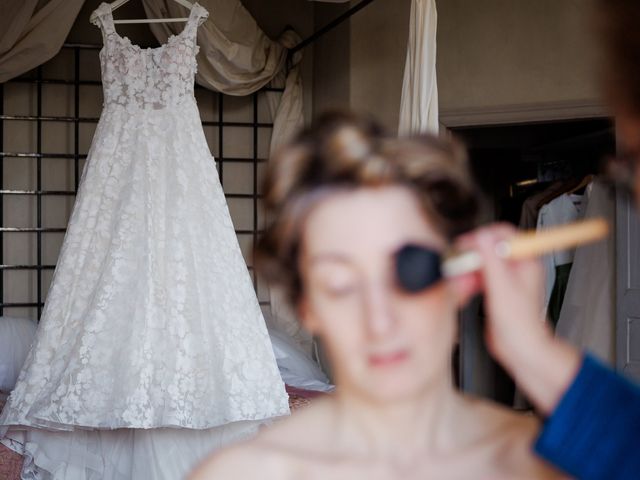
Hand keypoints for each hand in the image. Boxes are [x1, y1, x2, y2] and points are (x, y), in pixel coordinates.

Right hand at [454, 223, 580, 414]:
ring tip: (461, 278)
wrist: (521, 350)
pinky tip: (465, 290)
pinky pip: (478, 276)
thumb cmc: (520, 325)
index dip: (482, 237)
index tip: (466, 245)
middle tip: (459, 263)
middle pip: (489, 247)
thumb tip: (482, 236)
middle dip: (472, 255)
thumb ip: (492, 260)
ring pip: (482, 262)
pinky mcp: (496, 290)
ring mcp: (506, 279)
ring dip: (468, 269)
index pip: (503, 234)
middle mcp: (516, 267)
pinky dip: (469, 281)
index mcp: (525, 261)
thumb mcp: (502, 288)